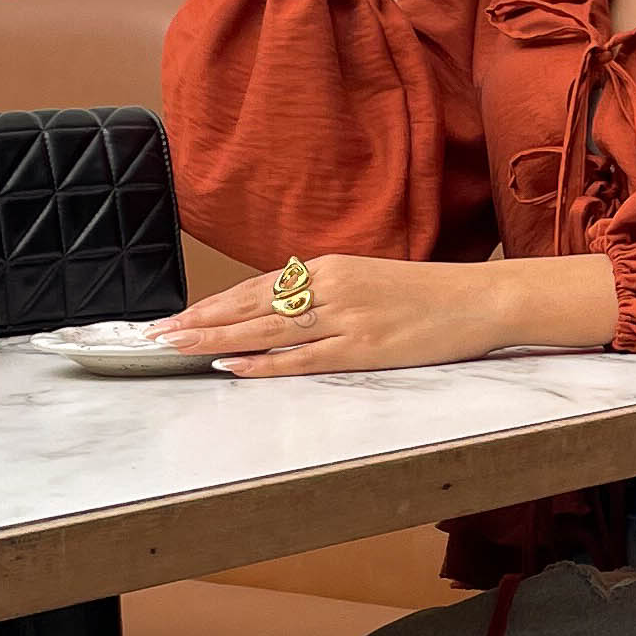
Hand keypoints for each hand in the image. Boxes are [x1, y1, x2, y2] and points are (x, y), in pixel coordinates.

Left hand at [156, 253, 510, 377]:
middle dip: (199, 321)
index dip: (214, 303)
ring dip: (216, 340)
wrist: (480, 299)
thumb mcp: (370, 282)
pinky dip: (262, 363)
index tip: (178, 315)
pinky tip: (231, 367)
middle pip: (251, 305)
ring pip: (266, 330)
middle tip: (156, 334)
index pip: (258, 286)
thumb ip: (328, 294)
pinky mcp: (363, 348)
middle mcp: (330, 287)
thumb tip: (287, 310)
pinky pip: (302, 358)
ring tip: (176, 348)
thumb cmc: (429, 295)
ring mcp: (345, 317)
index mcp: (331, 268)